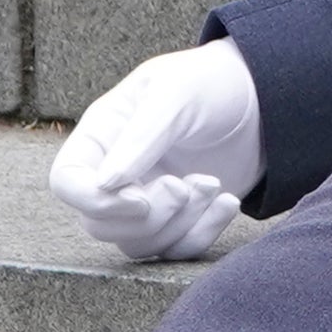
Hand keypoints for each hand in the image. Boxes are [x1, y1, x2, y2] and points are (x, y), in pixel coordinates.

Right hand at [55, 42, 265, 261]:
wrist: (264, 96)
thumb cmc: (211, 82)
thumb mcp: (176, 93)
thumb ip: (140, 137)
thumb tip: (105, 184)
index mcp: (102, 135)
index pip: (67, 182)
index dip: (96, 202)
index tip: (142, 199)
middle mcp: (115, 172)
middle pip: (100, 224)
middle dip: (150, 216)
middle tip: (190, 184)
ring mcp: (146, 198)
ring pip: (137, 243)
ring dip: (179, 225)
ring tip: (213, 185)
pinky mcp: (179, 218)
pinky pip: (175, 249)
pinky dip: (202, 235)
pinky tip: (228, 202)